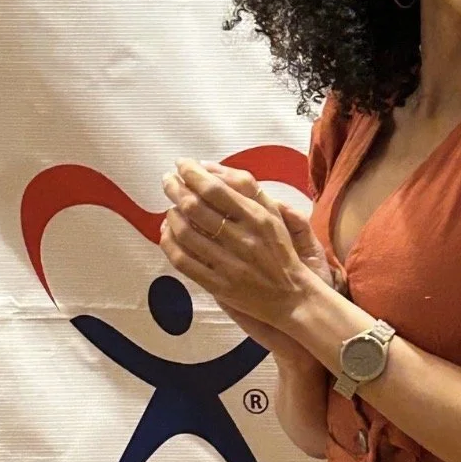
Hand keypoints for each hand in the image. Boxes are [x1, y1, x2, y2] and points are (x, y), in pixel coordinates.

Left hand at [159, 159, 330, 352]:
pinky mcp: (218, 285)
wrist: (293, 296)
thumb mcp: (274, 216)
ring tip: (170, 207)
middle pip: (195, 208)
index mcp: (257, 218)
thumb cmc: (281, 251)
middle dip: (175, 189)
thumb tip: (211, 169)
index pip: (215, 189)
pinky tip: (168, 233)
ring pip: (185, 233)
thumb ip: (247, 191)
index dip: (192, 173)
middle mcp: (242, 239)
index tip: (181, 164)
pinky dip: (169, 244)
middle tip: (168, 180)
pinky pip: (183, 262)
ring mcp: (228, 264)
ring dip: (171, 215)